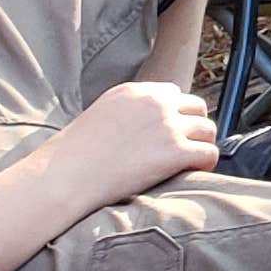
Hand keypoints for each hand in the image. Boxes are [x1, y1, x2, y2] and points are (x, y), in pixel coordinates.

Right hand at [55, 81, 219, 210]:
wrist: (61, 178)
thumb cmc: (70, 158)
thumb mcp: (98, 117)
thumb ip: (127, 114)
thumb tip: (147, 130)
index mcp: (134, 91)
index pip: (174, 94)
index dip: (176, 115)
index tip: (171, 133)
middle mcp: (155, 102)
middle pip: (197, 108)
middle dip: (194, 127)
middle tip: (186, 148)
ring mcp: (167, 126)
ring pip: (208, 129)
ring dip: (202, 145)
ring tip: (190, 162)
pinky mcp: (176, 151)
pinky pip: (209, 153)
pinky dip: (206, 164)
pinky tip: (194, 172)